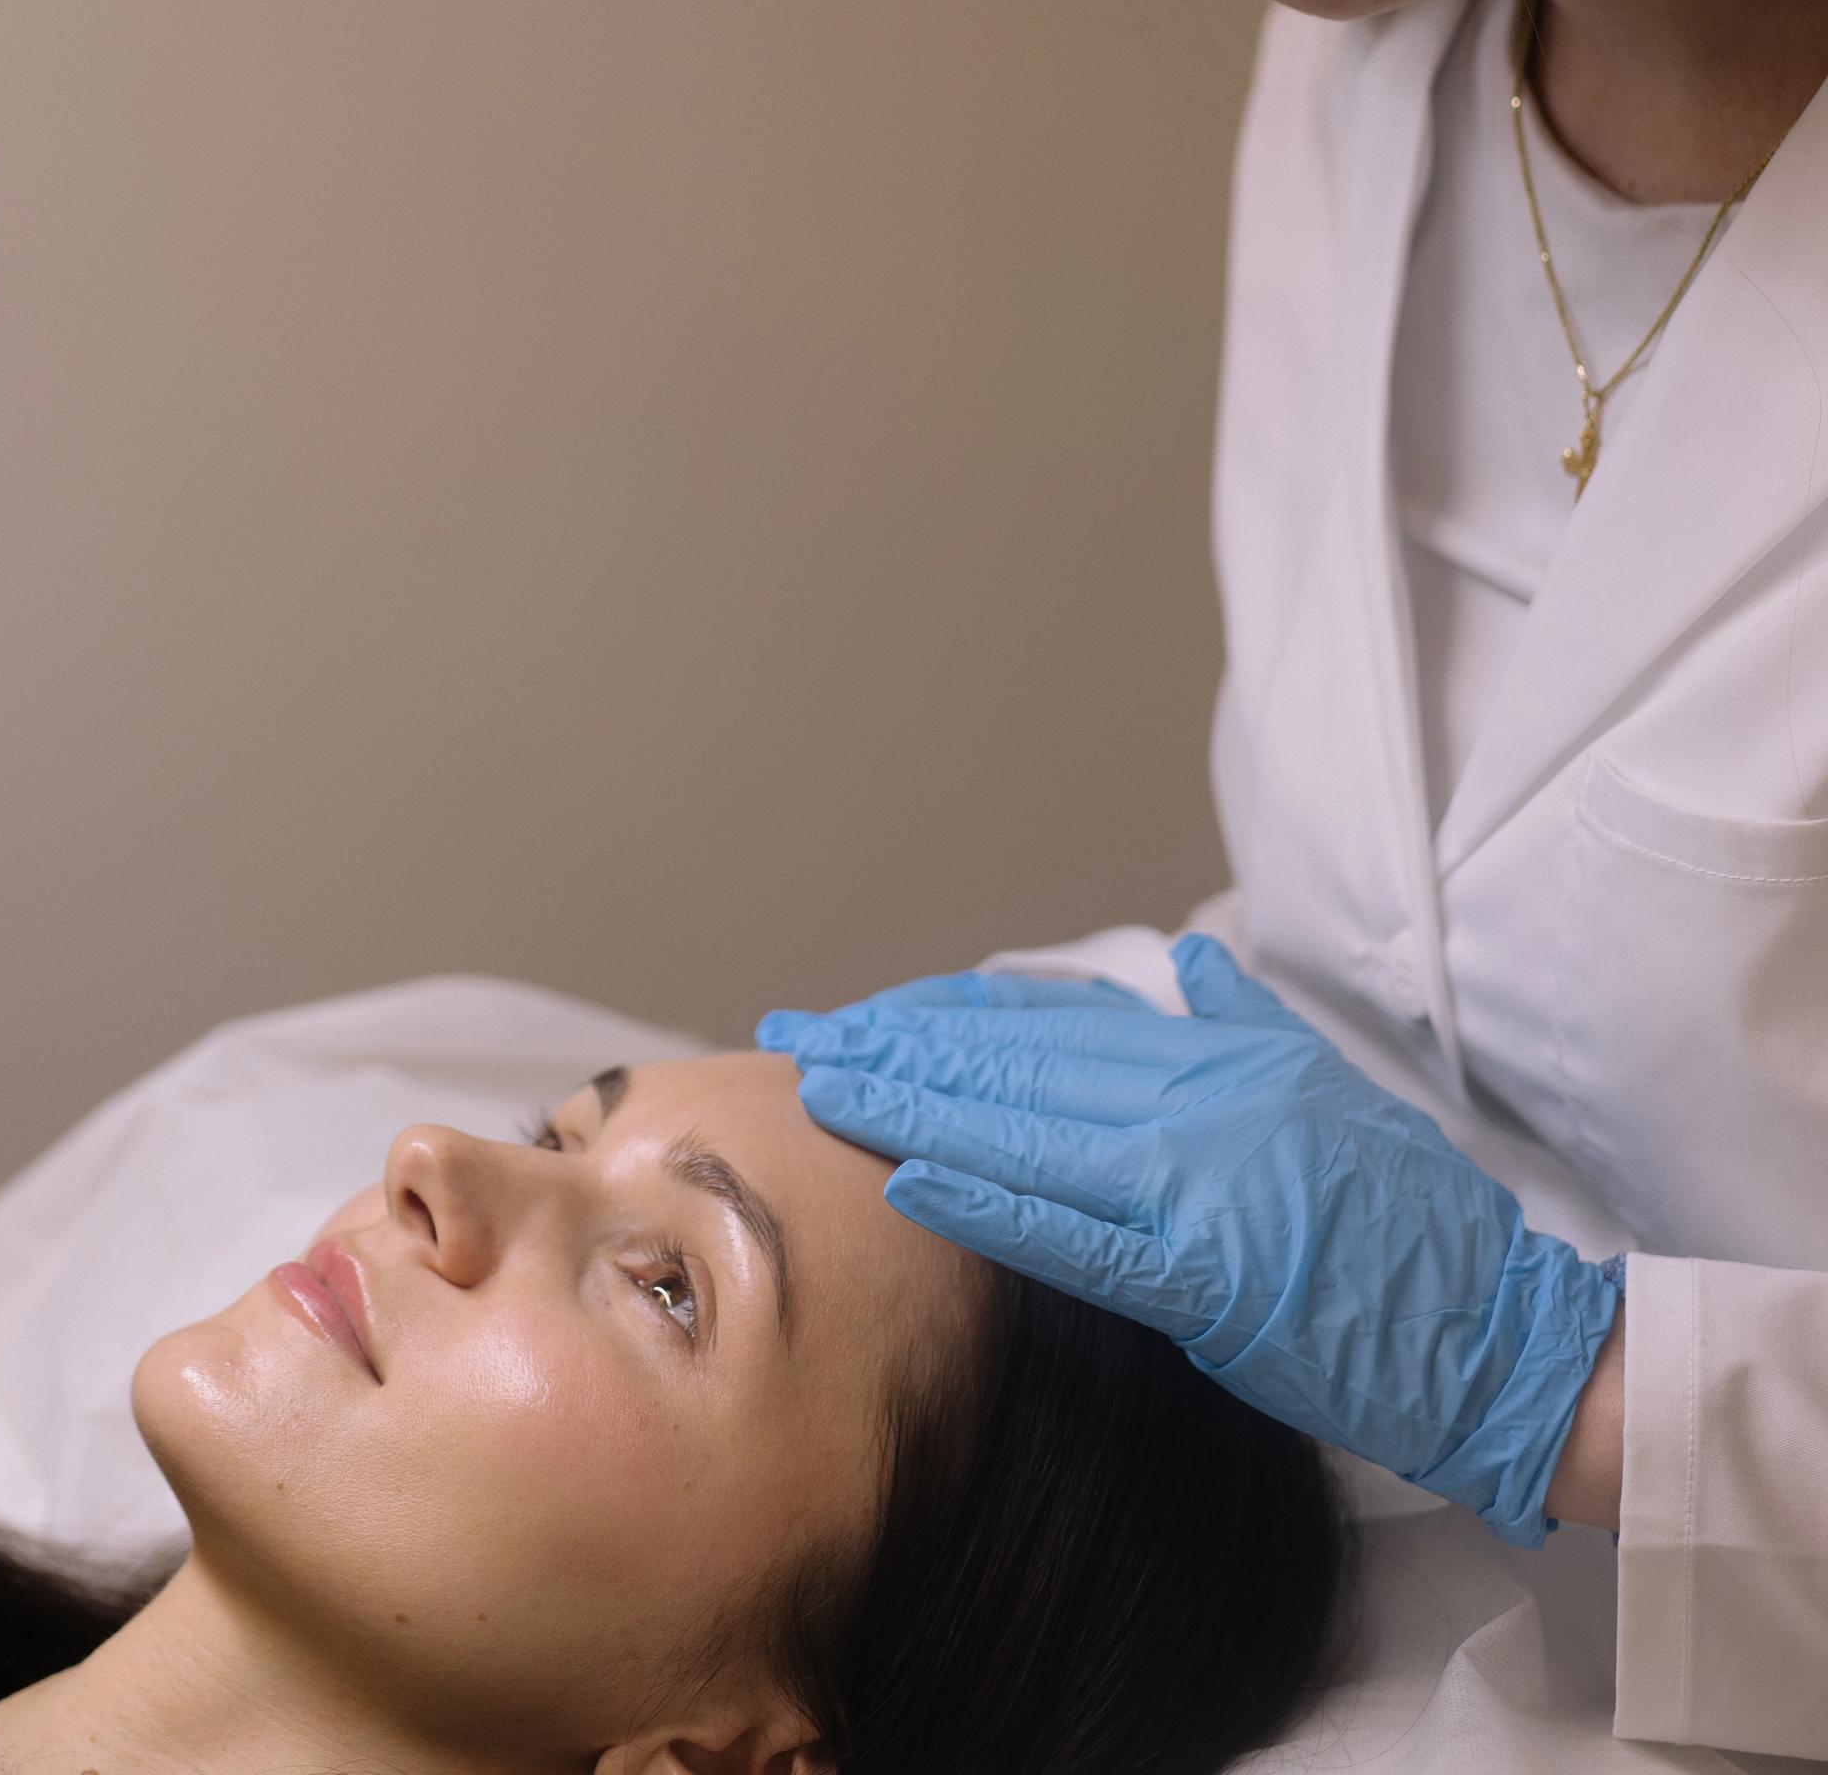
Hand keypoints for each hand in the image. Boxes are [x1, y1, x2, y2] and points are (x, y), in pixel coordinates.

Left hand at [755, 935, 1621, 1548]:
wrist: (1501, 1333)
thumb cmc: (1410, 1222)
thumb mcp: (1325, 1085)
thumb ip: (1244, 1019)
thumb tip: (1190, 962)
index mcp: (1210, 1057)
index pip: (1043, 1022)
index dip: (939, 1016)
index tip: (860, 1016)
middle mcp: (1191, 1100)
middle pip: (1009, 1065)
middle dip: (891, 1050)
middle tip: (796, 1043)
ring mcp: (1193, 1184)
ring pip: (1023, 1131)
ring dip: (909, 1108)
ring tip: (819, 1092)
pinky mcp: (1203, 1274)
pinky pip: (1075, 1233)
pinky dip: (989, 1201)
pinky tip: (909, 1181)